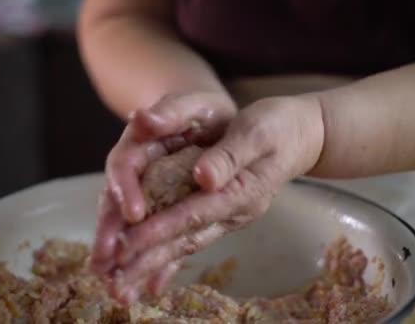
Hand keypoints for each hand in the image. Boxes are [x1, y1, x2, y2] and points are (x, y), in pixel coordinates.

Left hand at [109, 95, 324, 301]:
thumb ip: (230, 155)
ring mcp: (228, 215)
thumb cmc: (278, 126)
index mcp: (241, 190)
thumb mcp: (257, 130)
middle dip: (147, 260)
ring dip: (152, 266)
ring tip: (122, 288)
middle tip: (113, 283)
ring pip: (185, 245)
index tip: (126, 246)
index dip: (158, 229)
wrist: (301, 135)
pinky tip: (152, 281)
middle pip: (185, 239)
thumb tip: (203, 178)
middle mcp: (233, 211)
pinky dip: (171, 261)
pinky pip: (192, 239)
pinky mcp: (221, 213)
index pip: (192, 213)